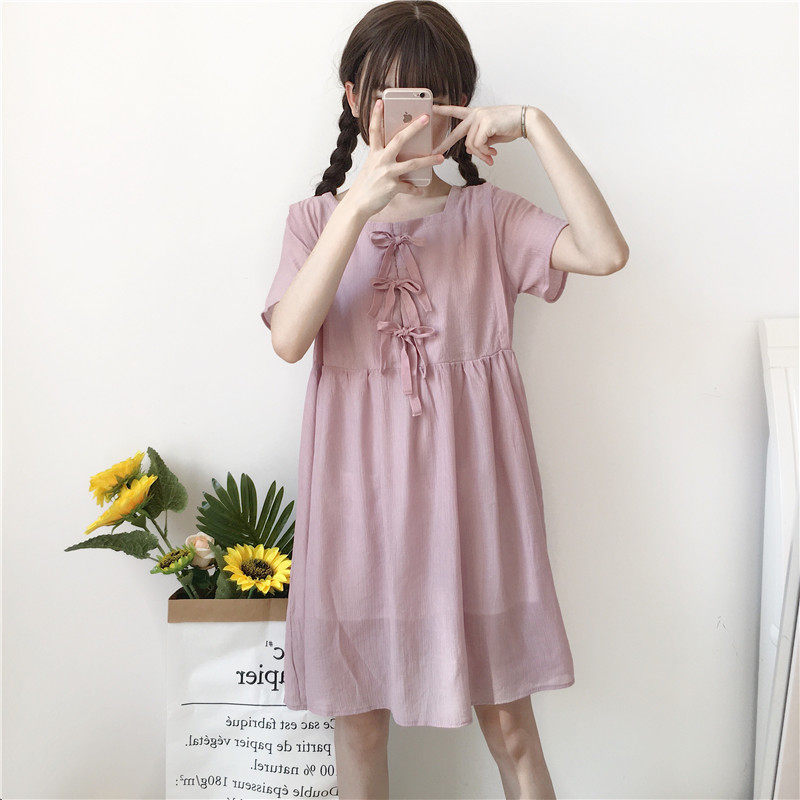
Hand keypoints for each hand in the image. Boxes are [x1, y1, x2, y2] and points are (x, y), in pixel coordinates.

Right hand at [341, 98, 445, 218]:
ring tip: (441, 158)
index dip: (376, 115)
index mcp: (374, 154)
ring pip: (412, 163)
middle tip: (426, 117)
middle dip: (414, 127)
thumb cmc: (365, 186)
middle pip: (399, 139)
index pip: (375, 131)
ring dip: (428, 160)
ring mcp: (387, 173)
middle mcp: (380, 160)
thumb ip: (382, 159)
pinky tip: (421, 190)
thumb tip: (398, 156)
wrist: (357, 205)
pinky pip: (409, 187)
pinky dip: (416, 189)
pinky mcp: (392, 187)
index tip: (380, 102)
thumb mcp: (370, 168)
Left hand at [431, 104, 529, 164]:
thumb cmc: (510, 127)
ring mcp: (480, 117)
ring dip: (480, 155)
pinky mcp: (485, 123)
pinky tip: (494, 154)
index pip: (457, 111)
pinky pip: (478, 145)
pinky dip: (485, 153)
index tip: (432, 109)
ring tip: (490, 158)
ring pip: (470, 145)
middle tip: (434, 152)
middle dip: (445, 144)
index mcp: (476, 114)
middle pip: (457, 132)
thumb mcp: (491, 135)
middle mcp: (476, 113)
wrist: (525, 121)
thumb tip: (468, 150)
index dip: (444, 110)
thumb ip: (479, 140)